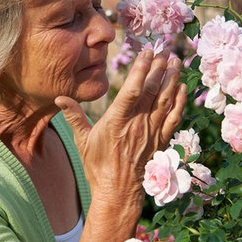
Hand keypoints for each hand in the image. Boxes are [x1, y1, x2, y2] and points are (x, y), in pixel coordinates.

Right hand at [55, 49, 186, 200]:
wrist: (118, 192)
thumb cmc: (98, 166)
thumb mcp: (82, 140)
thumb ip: (74, 116)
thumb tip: (60, 97)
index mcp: (117, 120)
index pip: (132, 89)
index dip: (141, 69)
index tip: (146, 52)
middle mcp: (137, 123)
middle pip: (152, 90)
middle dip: (159, 68)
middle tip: (164, 49)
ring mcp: (151, 132)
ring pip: (165, 100)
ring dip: (171, 79)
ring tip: (175, 61)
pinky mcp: (161, 140)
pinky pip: (174, 118)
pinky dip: (179, 101)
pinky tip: (182, 88)